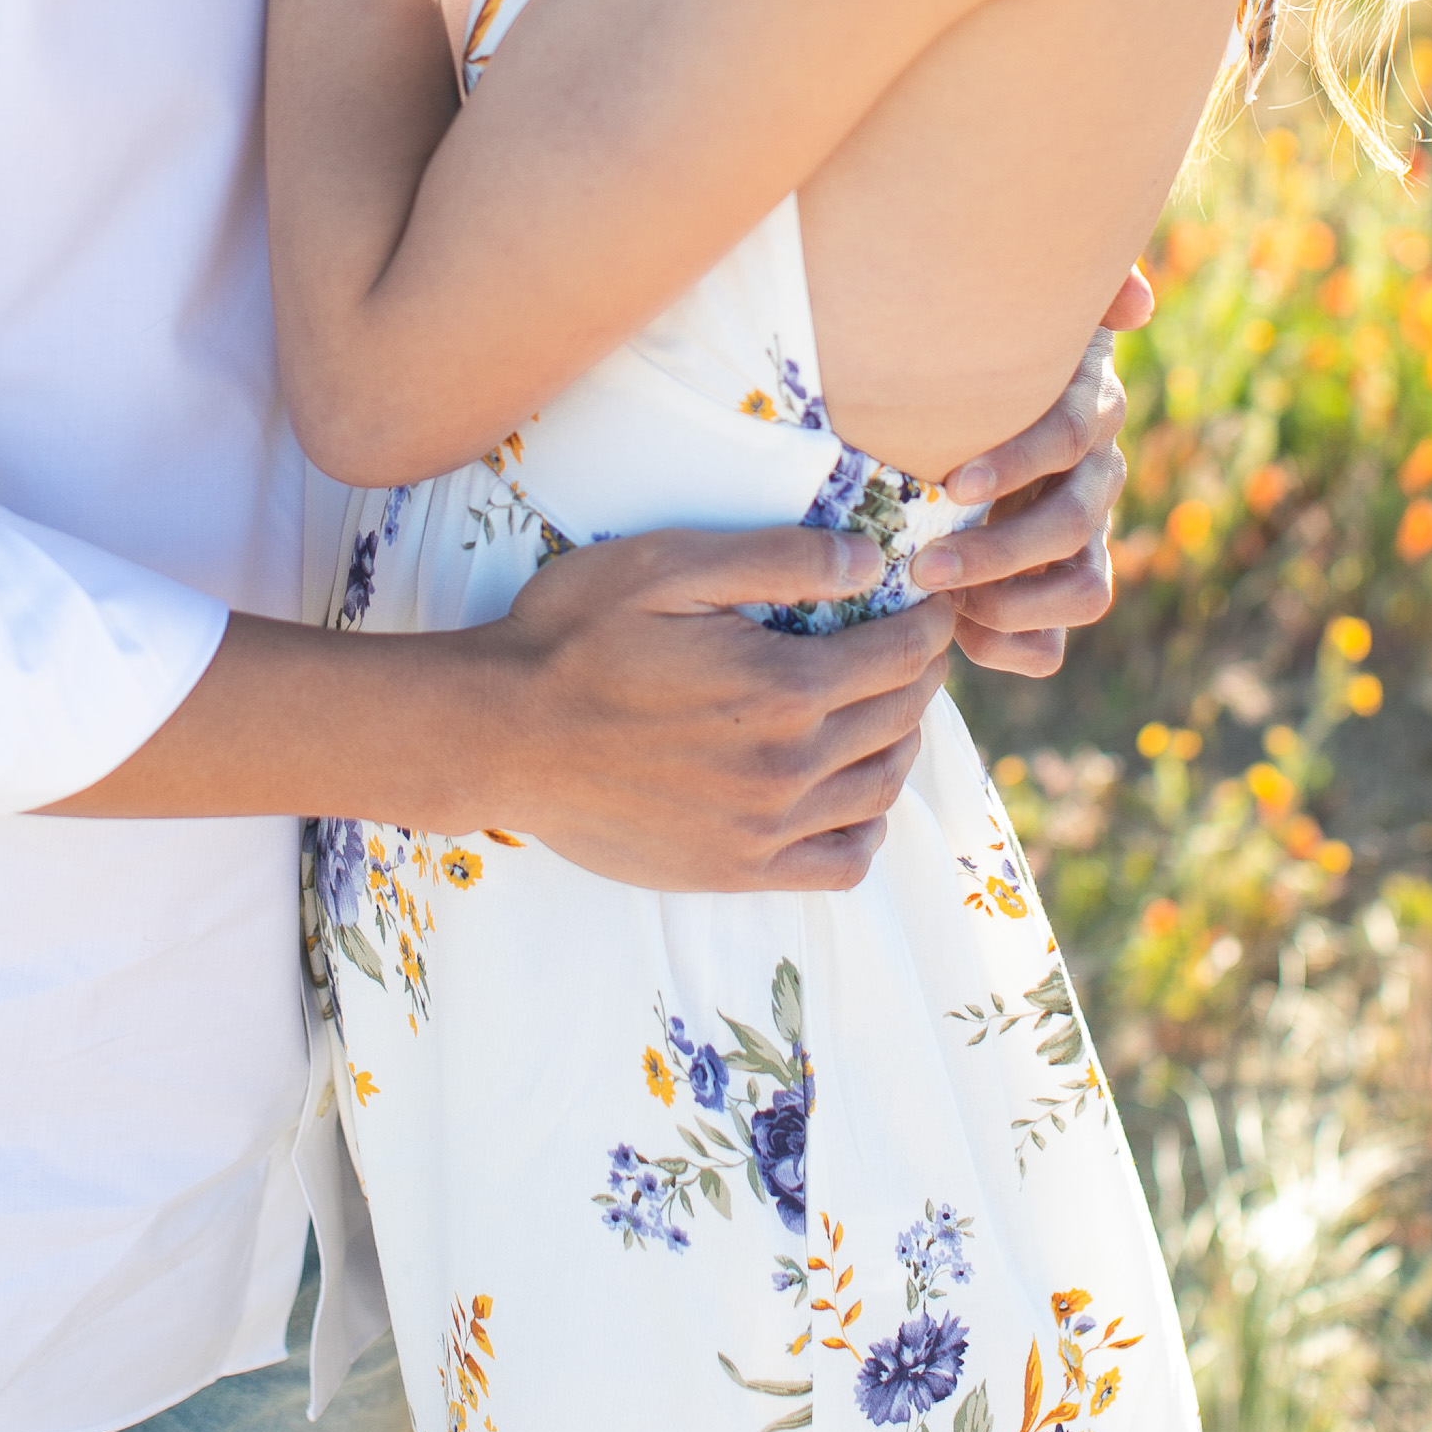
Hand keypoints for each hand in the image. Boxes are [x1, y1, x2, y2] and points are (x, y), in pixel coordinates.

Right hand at [487, 522, 958, 890]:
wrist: (499, 734)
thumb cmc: (575, 635)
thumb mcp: (670, 566)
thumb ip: (778, 560)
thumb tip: (872, 561)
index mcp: (783, 689)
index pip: (901, 655)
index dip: (929, 620)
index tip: (932, 598)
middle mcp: (788, 770)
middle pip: (900, 719)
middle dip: (919, 671)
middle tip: (911, 640)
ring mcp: (765, 830)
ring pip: (881, 789)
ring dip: (900, 741)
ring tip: (884, 705)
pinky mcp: (735, 870)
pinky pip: (843, 862)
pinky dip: (866, 825)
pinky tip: (848, 790)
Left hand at [913, 263, 1150, 677]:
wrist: (956, 428)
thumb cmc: (972, 364)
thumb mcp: (1003, 326)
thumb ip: (1079, 294)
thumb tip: (1138, 302)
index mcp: (1085, 408)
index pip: (1071, 435)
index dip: (1019, 461)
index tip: (953, 482)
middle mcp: (1097, 476)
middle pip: (1075, 522)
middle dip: (999, 549)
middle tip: (922, 564)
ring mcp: (1085, 542)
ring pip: (1085, 590)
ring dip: (1011, 605)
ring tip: (940, 603)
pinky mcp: (1057, 594)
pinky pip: (1054, 646)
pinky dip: (1010, 648)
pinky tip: (960, 635)